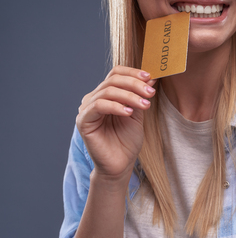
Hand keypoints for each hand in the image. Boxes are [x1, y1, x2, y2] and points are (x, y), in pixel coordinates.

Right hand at [76, 65, 155, 183]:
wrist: (120, 164)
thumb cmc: (127, 141)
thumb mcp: (138, 114)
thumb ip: (140, 96)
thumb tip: (151, 77)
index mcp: (105, 95)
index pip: (115, 74)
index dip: (132, 72)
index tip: (150, 77)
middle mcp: (93, 99)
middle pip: (112, 80)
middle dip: (134, 84)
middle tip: (150, 92)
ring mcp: (86, 109)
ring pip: (107, 92)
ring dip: (129, 96)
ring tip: (145, 104)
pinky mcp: (83, 121)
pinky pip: (99, 106)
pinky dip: (116, 106)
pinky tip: (129, 112)